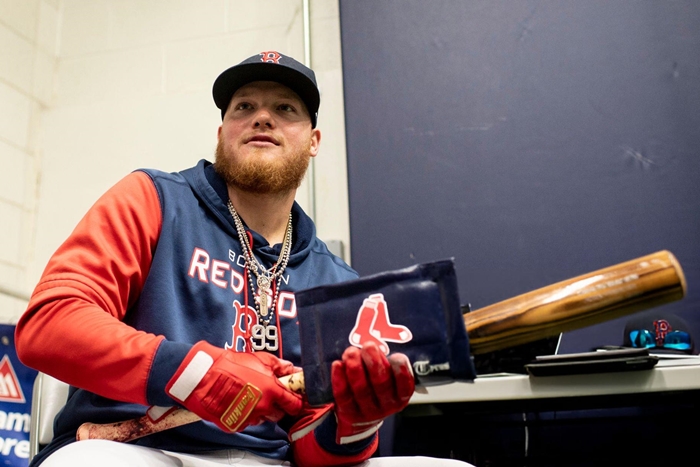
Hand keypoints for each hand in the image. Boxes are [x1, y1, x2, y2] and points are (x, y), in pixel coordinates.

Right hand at [166, 341, 301, 432]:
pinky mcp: (235, 424)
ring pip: (262, 418)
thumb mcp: (260, 359)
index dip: (296, 401)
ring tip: (249, 395)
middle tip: (269, 394)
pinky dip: (245, 414)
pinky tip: (238, 401)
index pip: (294, 404)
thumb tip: (294, 369)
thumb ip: (280, 366)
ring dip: (260, 410)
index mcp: (272, 391)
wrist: (204, 376)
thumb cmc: (231, 365)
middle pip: (279, 414)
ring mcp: (248, 417)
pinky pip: (246, 422)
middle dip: (277, 406)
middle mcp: (263, 407)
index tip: (294, 397)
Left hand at [331, 340, 414, 443]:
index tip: (396, 356)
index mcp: (400, 395)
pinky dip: (339, 379)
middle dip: (375, 363)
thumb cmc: (377, 389)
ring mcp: (367, 411)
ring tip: (351, 352)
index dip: (401, 371)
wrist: (361, 418)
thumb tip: (375, 344)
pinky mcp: (349, 412)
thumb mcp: (389, 378)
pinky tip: (337, 365)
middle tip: (369, 346)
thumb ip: (386, 363)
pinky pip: (343, 396)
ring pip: (362, 390)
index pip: (405, 385)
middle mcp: (386, 405)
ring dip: (356, 368)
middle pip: (381, 384)